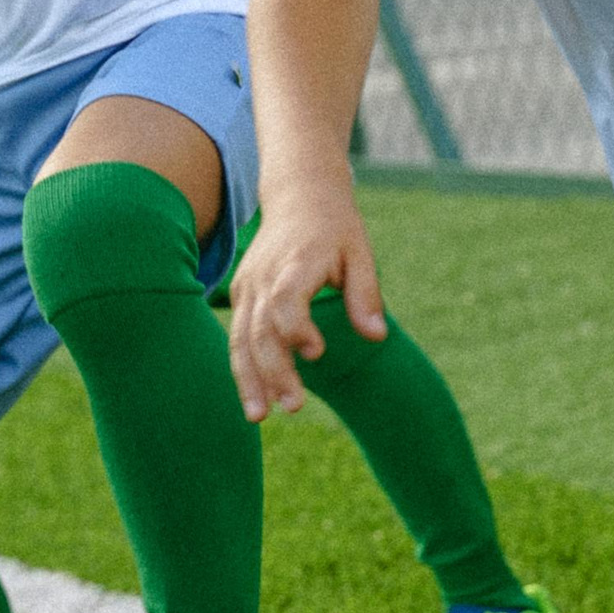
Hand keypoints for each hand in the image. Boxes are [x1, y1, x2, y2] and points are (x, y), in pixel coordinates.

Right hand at [227, 180, 383, 418]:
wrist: (298, 195)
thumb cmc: (335, 227)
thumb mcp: (360, 252)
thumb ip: (365, 295)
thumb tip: (376, 337)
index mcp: (296, 262)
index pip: (285, 299)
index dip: (296, 328)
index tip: (316, 353)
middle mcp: (264, 276)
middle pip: (260, 328)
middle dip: (274, 370)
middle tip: (295, 406)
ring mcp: (248, 287)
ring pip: (240, 338)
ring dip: (249, 379)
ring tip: (260, 417)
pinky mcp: (242, 296)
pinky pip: (237, 338)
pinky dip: (243, 370)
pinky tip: (255, 402)